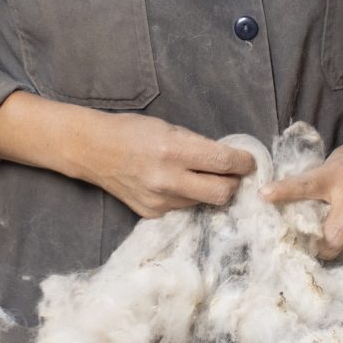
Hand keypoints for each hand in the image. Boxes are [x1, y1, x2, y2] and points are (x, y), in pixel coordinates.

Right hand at [69, 111, 256, 218]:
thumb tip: (228, 158)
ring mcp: (160, 201)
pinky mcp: (152, 214)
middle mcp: (168, 180)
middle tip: (231, 174)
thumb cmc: (132, 131)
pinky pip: (183, 209)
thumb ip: (198, 145)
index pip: (224, 162)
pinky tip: (174, 185)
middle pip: (222, 193)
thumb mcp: (169, 128)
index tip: (249, 162)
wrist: (93, 151)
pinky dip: (187, 197)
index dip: (244, 163)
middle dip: (233, 183)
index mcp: (174, 151)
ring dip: (209, 190)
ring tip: (196, 176)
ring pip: (204, 203)